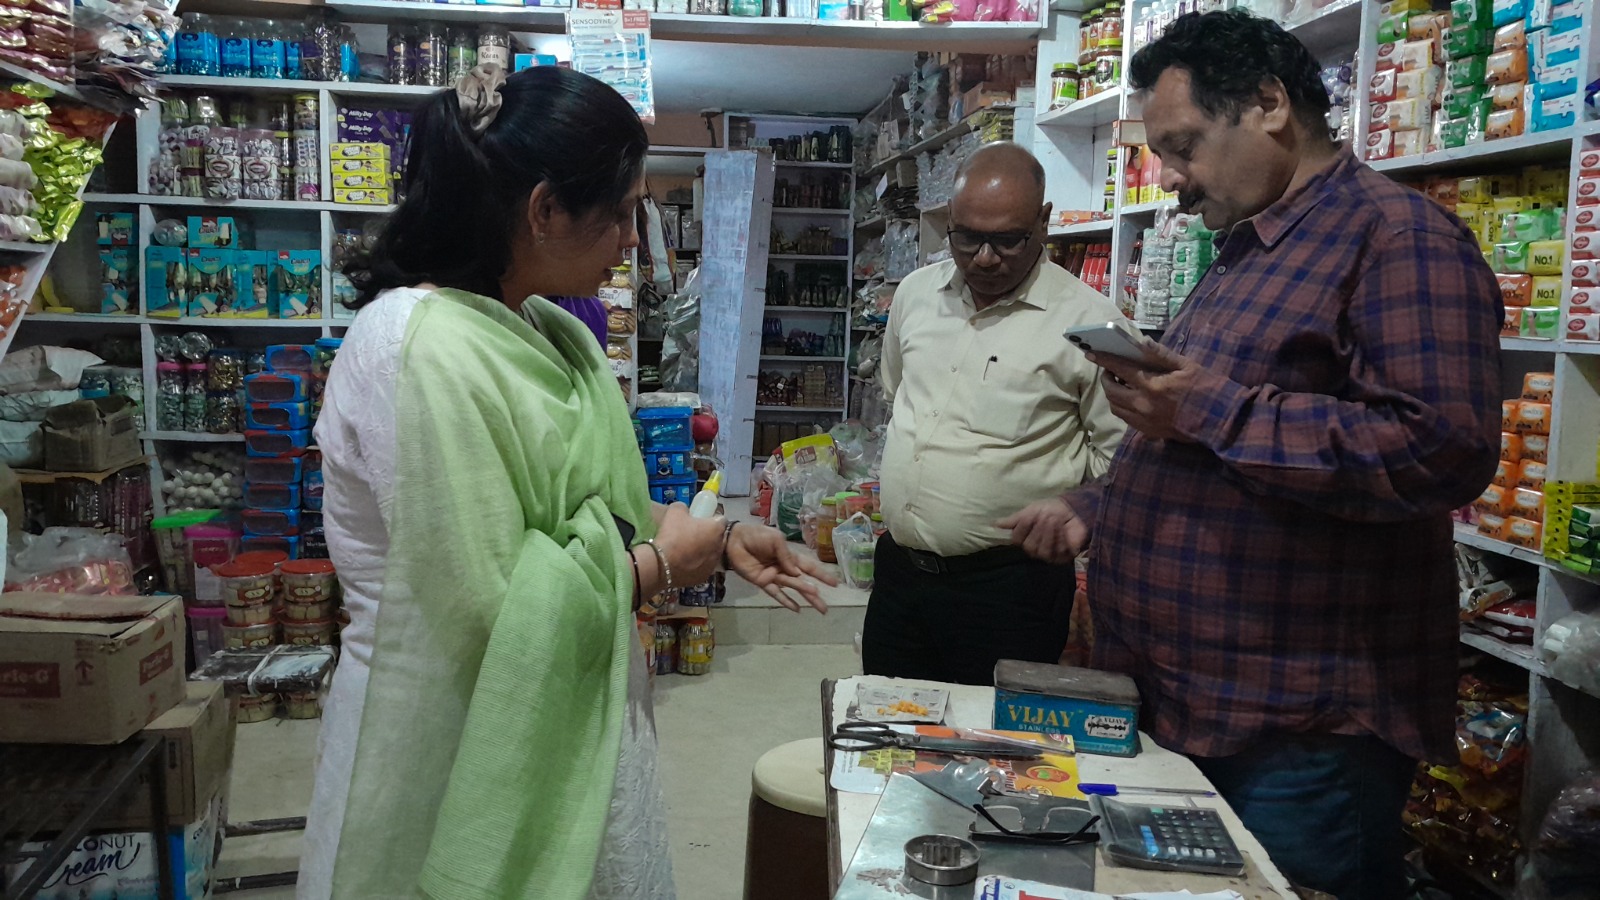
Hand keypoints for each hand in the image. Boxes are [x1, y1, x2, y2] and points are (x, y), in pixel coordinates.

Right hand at [651, 503, 723, 589]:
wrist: (662, 564)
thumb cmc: (672, 534)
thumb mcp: (675, 511)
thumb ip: (684, 508)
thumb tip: (685, 511)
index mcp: (716, 529)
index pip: (721, 519)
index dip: (711, 518)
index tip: (701, 519)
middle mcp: (720, 547)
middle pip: (718, 538)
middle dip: (709, 536)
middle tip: (694, 534)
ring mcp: (713, 564)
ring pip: (712, 554)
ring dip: (704, 551)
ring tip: (688, 550)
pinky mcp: (704, 577)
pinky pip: (703, 567)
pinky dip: (697, 565)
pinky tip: (684, 563)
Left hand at [725, 523, 837, 612]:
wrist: (734, 540)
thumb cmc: (756, 535)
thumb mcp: (775, 539)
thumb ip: (786, 555)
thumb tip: (796, 572)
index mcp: (789, 555)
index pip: (809, 567)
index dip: (821, 575)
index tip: (835, 584)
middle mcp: (784, 567)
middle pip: (802, 582)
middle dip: (815, 593)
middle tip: (826, 607)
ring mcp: (773, 576)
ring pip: (792, 587)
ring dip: (804, 594)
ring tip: (817, 603)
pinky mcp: (762, 582)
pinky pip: (775, 593)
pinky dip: (785, 601)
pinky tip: (796, 609)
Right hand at [997, 497, 1086, 563]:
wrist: (1074, 509)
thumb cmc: (1051, 509)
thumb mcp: (1031, 510)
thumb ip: (1014, 520)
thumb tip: (993, 524)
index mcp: (1025, 538)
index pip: (1016, 540)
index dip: (1022, 528)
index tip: (1029, 516)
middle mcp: (1035, 549)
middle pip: (1030, 547)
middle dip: (1038, 530)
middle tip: (1045, 516)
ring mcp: (1049, 555)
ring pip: (1043, 551)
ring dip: (1048, 534)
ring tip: (1053, 520)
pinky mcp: (1064, 557)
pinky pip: (1058, 551)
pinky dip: (1059, 537)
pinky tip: (1062, 527)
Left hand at [1087, 342, 1202, 441]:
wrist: (1222, 423)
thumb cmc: (1207, 389)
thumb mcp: (1187, 366)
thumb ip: (1161, 354)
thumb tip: (1141, 342)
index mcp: (1153, 385)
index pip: (1120, 369)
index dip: (1104, 360)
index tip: (1091, 353)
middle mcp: (1143, 405)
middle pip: (1111, 391)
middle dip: (1106, 378)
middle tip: (1110, 369)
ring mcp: (1144, 421)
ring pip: (1115, 407)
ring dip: (1112, 394)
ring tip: (1119, 384)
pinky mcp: (1148, 432)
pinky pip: (1125, 419)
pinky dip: (1122, 407)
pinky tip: (1130, 399)